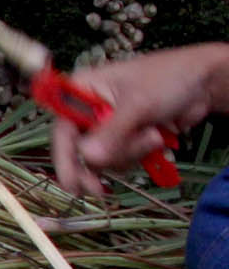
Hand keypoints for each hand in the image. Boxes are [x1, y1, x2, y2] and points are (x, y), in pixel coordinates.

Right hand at [49, 43, 228, 196]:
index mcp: (82, 91)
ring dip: (130, 154)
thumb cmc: (168, 78)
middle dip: (105, 159)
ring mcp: (108, 125)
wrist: (204, 83)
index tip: (72, 184)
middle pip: (81, 149)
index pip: (63, 130)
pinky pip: (122, 158)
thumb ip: (112, 132)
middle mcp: (89, 109)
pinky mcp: (126, 137)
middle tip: (100, 190)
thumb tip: (88, 158)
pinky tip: (155, 140)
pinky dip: (139, 155)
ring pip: (104, 157)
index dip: (65, 158)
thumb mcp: (138, 104)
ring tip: (153, 136)